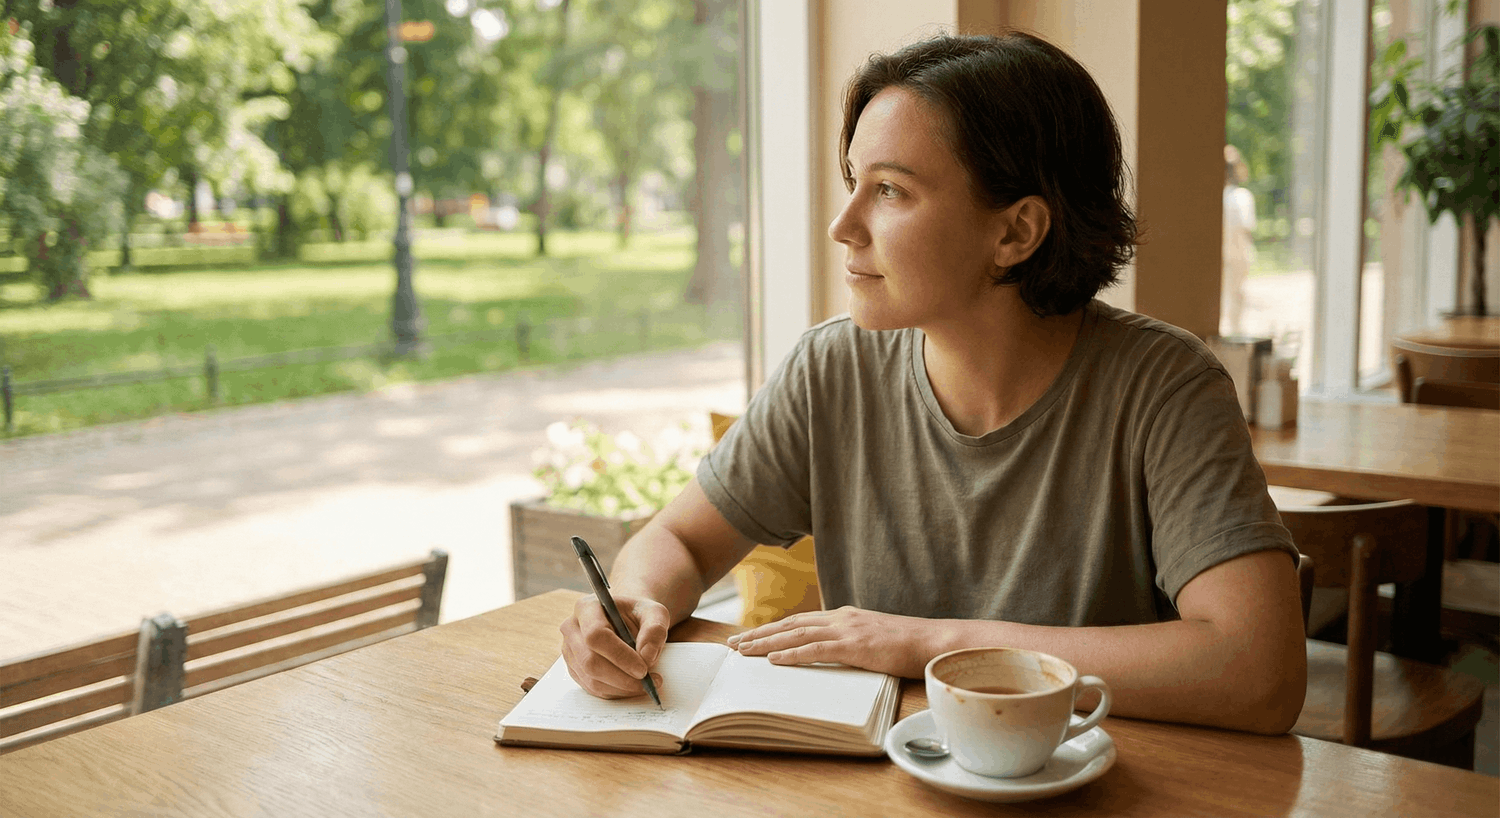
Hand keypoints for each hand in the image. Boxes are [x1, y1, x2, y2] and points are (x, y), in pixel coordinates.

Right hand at [559, 593, 670, 698]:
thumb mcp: (655, 613)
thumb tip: (646, 656)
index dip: (619, 655)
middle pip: (590, 661)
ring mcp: (570, 651)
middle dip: (622, 677)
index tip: (643, 669)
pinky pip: (593, 688)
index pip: (596, 635)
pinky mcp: (575, 669)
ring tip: (646, 684)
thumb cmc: (639, 615)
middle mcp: (572, 629)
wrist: (626, 620)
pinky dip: (616, 692)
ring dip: (622, 688)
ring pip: (592, 679)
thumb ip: (655, 630)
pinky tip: (633, 685)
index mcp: (587, 607)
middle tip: (647, 681)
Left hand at [726, 606, 934, 677]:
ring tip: (742, 652)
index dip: (772, 629)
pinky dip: (791, 654)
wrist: (935, 641)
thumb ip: (851, 642)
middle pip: (790, 624)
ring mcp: (848, 630)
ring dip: (766, 643)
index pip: (799, 621)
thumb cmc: (909, 645)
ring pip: (796, 634)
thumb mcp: (874, 639)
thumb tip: (833, 654)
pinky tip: (773, 660)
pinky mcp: (856, 645)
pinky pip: (816, 649)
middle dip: (758, 634)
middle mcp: (841, 618)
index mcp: (844, 616)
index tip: (749, 637)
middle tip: (732, 645)